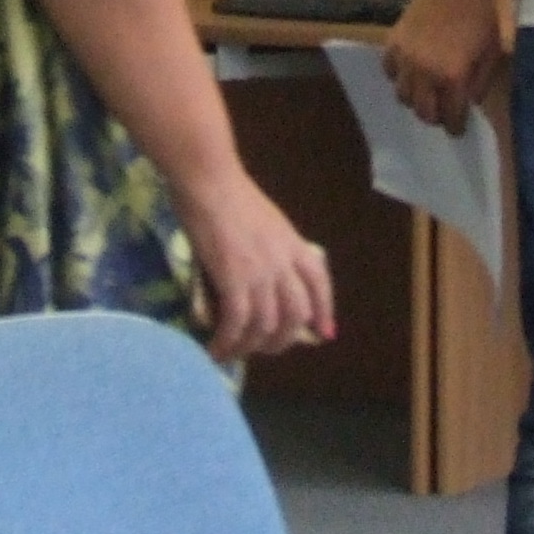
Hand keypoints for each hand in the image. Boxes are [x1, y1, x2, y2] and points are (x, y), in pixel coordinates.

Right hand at [173, 169, 336, 363]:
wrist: (209, 181)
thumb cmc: (230, 194)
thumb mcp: (267, 222)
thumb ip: (275, 248)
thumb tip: (268, 274)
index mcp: (295, 245)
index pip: (320, 284)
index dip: (324, 311)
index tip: (323, 333)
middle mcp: (284, 263)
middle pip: (296, 315)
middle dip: (282, 340)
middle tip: (263, 348)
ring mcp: (261, 272)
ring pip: (266, 325)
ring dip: (250, 347)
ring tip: (233, 352)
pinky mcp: (234, 279)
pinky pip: (237, 322)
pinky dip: (227, 342)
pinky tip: (216, 348)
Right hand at [383, 0, 504, 136]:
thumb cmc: (480, 16)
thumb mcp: (491, 53)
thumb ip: (480, 83)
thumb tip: (468, 102)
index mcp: (452, 77)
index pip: (451, 116)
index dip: (456, 127)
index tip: (458, 129)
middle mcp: (425, 74)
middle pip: (423, 112)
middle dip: (435, 116)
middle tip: (443, 112)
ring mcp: (405, 59)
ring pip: (402, 96)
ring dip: (415, 99)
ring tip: (425, 93)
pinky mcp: (393, 43)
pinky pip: (389, 71)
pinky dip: (398, 76)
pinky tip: (409, 72)